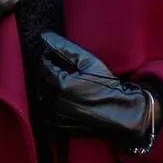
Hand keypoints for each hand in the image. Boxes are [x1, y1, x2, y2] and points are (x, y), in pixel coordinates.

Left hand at [35, 31, 160, 152]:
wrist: (122, 111)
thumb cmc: (107, 84)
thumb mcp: (88, 62)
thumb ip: (65, 48)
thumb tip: (46, 36)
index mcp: (62, 85)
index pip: (43, 66)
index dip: (47, 57)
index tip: (54, 54)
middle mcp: (56, 102)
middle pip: (40, 82)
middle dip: (47, 72)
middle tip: (59, 66)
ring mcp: (58, 117)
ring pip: (43, 97)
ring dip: (49, 87)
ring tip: (63, 81)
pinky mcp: (61, 126)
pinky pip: (49, 111)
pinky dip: (53, 102)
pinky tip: (67, 97)